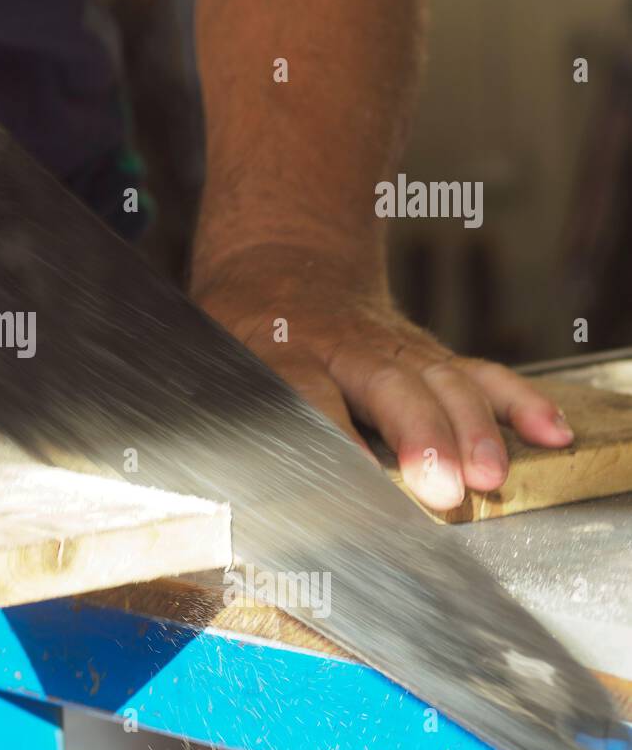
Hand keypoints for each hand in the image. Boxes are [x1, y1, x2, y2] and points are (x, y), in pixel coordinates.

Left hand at [193, 245, 574, 510]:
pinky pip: (478, 372)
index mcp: (280, 348)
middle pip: (387, 385)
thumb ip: (220, 408)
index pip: (305, 390)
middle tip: (441, 487)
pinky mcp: (427, 354)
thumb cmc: (241, 328)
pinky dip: (517, 401)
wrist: (282, 261)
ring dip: (470, 429)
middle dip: (420, 436)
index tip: (350, 477)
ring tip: (488, 475)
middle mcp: (343, 346)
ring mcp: (393, 347)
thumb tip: (202, 476)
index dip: (329, 432)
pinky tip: (548, 430)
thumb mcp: (214, 356)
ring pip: (440, 379)